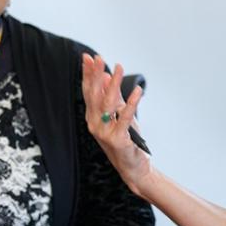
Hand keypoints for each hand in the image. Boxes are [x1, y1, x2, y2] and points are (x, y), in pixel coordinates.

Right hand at [81, 53, 152, 193]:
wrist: (132, 167)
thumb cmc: (125, 140)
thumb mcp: (119, 115)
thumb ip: (113, 96)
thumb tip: (107, 76)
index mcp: (92, 117)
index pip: (88, 92)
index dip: (88, 74)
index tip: (89, 58)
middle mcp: (94, 124)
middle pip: (94, 95)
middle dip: (95, 75)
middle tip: (97, 57)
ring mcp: (104, 132)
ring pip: (108, 104)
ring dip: (114, 84)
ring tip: (119, 67)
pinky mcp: (118, 139)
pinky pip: (125, 118)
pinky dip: (131, 103)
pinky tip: (137, 91)